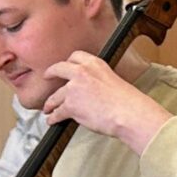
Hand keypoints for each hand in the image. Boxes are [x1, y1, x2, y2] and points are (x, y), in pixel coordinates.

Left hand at [42, 52, 171, 153]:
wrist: (129, 113)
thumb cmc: (128, 102)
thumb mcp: (113, 80)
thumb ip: (98, 80)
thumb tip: (89, 90)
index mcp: (95, 64)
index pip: (75, 56)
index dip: (67, 62)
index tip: (63, 66)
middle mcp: (82, 72)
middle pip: (58, 69)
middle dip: (50, 74)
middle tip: (47, 77)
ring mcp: (74, 88)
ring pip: (55, 96)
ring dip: (50, 103)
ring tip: (48, 108)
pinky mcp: (70, 105)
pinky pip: (57, 112)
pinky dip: (53, 118)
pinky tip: (52, 120)